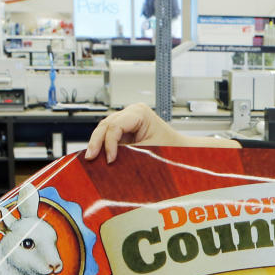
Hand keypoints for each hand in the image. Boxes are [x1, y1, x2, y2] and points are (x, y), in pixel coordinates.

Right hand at [85, 103, 241, 162]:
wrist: (184, 151)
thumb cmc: (172, 148)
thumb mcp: (149, 151)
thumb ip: (129, 154)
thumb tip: (109, 162)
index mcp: (139, 112)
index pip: (115, 125)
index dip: (109, 142)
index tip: (110, 160)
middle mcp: (131, 113)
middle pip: (106, 125)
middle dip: (97, 141)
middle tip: (90, 157)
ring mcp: (127, 120)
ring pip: (105, 129)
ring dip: (97, 143)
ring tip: (91, 158)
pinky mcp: (125, 131)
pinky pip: (109, 136)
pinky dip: (103, 146)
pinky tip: (97, 156)